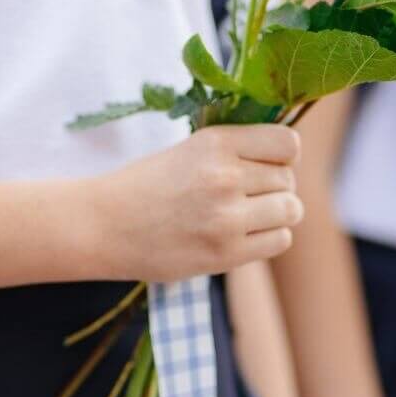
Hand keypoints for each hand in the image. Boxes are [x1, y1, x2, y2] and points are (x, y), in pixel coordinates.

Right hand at [94, 125, 303, 281]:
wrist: (104, 225)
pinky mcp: (226, 254)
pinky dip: (269, 237)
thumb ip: (237, 148)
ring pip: (291, 209)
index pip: (288, 143)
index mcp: (216, 142)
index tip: (270, 162)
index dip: (284, 154)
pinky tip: (243, 234)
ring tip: (250, 214)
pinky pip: (280, 240)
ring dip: (277, 212)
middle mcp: (225, 176)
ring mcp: (227, 218)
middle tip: (248, 193)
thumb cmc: (148, 183)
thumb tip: (290, 152)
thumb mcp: (191, 148)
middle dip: (275, 185)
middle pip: (289, 179)